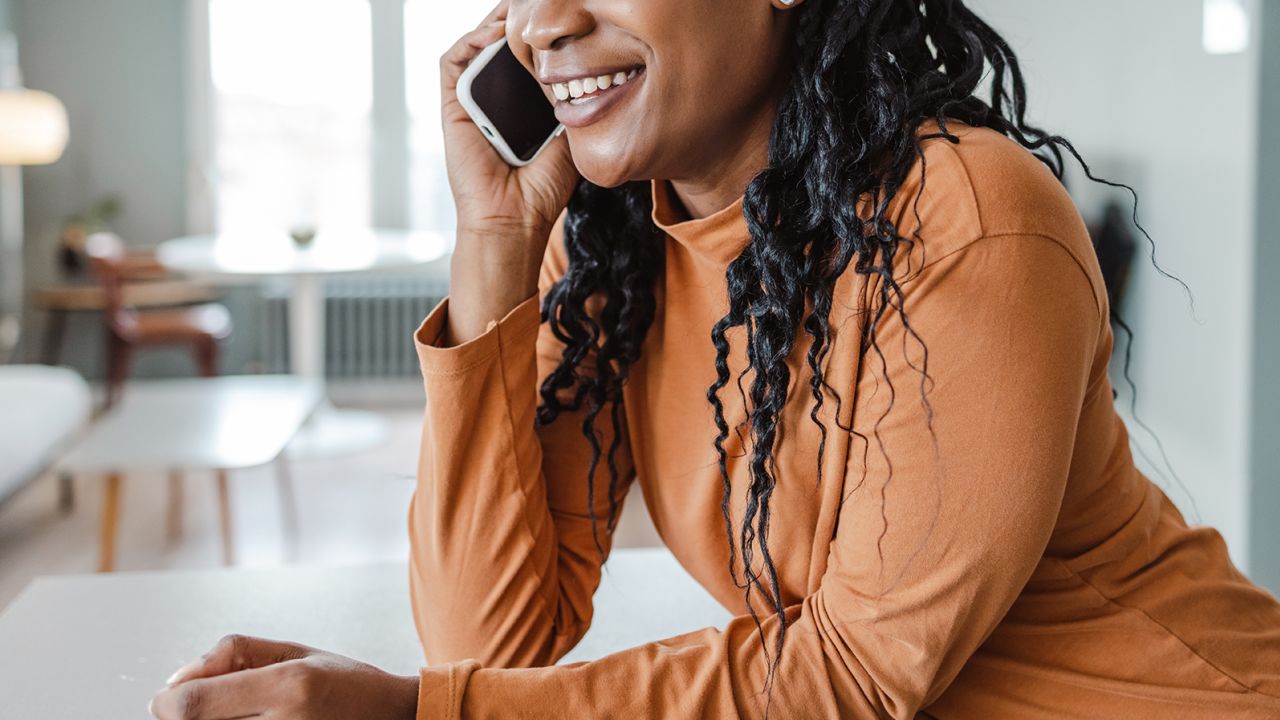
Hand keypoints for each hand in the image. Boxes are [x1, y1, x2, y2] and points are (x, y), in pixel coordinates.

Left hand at [149, 634, 417, 719]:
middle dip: (183, 715)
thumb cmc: (346, 683)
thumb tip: (176, 680)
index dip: (166, 702)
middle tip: (200, 706)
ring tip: (233, 714)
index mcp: (289, 685)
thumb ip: (230, 655)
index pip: (191, 705)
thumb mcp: (293, 650)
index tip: (167, 697)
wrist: (393, 717)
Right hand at [439, 1, 580, 345]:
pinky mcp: (451, 107)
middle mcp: (493, 100)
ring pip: (476, 44)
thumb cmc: (543, 188)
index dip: (541, 35)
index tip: (564, 17)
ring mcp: (470, 101)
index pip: (526, 57)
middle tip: (541, 5)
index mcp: (519, 106)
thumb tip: (588, 67)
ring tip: (520, 7)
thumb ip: (571, 102)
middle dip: (519, 20)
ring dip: (496, 21)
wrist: (514, 219)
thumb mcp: (569, 135)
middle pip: (499, 45)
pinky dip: (472, 39)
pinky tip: (497, 31)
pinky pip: (454, 60)